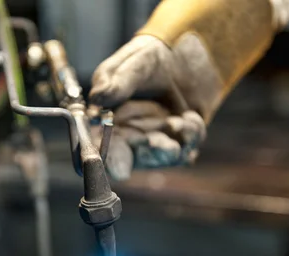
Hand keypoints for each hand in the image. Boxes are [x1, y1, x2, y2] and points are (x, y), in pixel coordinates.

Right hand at [90, 35, 212, 180]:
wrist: (191, 52)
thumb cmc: (155, 56)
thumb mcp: (135, 62)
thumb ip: (116, 82)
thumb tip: (96, 99)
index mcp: (108, 120)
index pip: (102, 148)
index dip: (109, 160)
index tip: (120, 169)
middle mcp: (129, 135)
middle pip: (133, 160)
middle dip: (149, 154)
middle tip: (163, 145)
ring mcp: (155, 142)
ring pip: (160, 158)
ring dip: (172, 144)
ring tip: (180, 121)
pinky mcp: (179, 143)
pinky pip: (186, 150)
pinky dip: (191, 133)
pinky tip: (190, 116)